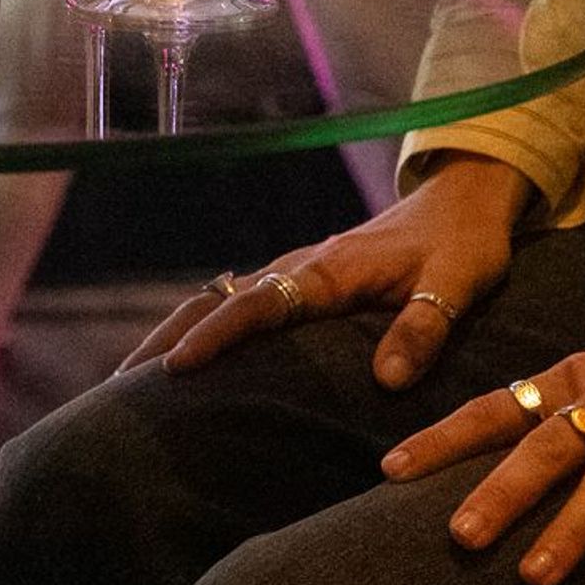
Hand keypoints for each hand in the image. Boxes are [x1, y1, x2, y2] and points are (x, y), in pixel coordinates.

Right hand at [122, 150, 528, 387]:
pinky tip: (184, 356)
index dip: (216, 337)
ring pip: (221, 298)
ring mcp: (298, 271)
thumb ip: (425, 326)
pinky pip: (241, 302)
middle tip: (119, 385)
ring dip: (177, 333)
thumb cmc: (464, 244)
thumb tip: (387, 379)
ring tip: (130, 379)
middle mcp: (302, 266)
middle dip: (169, 339)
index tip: (174, 369)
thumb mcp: (458, 283)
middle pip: (219, 300)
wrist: (464, 199)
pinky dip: (204, 326)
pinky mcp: (304, 280)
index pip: (259, 305)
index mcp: (331, 269)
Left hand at [382, 270, 584, 584]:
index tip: (392, 468)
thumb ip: (569, 394)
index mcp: (581, 376)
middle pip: (546, 450)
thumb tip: (516, 423)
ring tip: (533, 578)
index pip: (499, 407)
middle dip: (500, 494)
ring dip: (570, 533)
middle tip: (457, 538)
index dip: (445, 439)